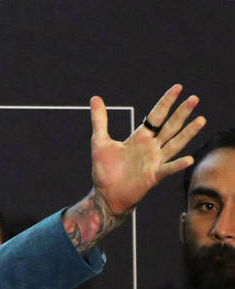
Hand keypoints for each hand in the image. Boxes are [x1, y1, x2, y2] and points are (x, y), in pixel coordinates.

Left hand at [90, 85, 204, 216]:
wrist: (105, 194)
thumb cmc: (105, 170)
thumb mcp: (99, 142)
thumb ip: (99, 120)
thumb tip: (95, 98)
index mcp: (140, 137)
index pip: (156, 116)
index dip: (166, 102)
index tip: (178, 87)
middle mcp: (151, 147)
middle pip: (170, 126)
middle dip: (181, 113)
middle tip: (194, 98)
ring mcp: (154, 161)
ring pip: (174, 144)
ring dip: (188, 133)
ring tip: (201, 120)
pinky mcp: (153, 177)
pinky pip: (167, 169)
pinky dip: (177, 165)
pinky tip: (188, 159)